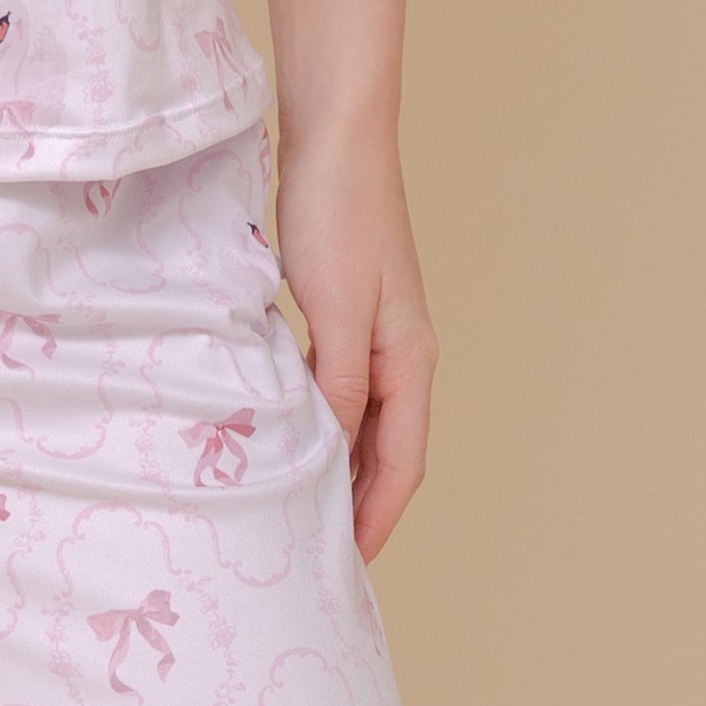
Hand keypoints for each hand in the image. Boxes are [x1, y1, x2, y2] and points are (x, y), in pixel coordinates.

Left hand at [271, 110, 437, 561]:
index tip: (348, 567)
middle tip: (324, 556)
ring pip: (365, 423)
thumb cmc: (339, 217)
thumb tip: (333, 452)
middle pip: (389, 452)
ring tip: (305, 512)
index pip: (402, 464)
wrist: (337, 139)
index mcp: (412, 361)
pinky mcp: (348, 312)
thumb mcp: (337, 311)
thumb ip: (340, 384)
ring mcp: (379, 333)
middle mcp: (404, 354)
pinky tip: (293, 438)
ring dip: (341, 470)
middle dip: (363, 507)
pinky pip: (341, 389)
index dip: (377, 519)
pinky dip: (324, 425)